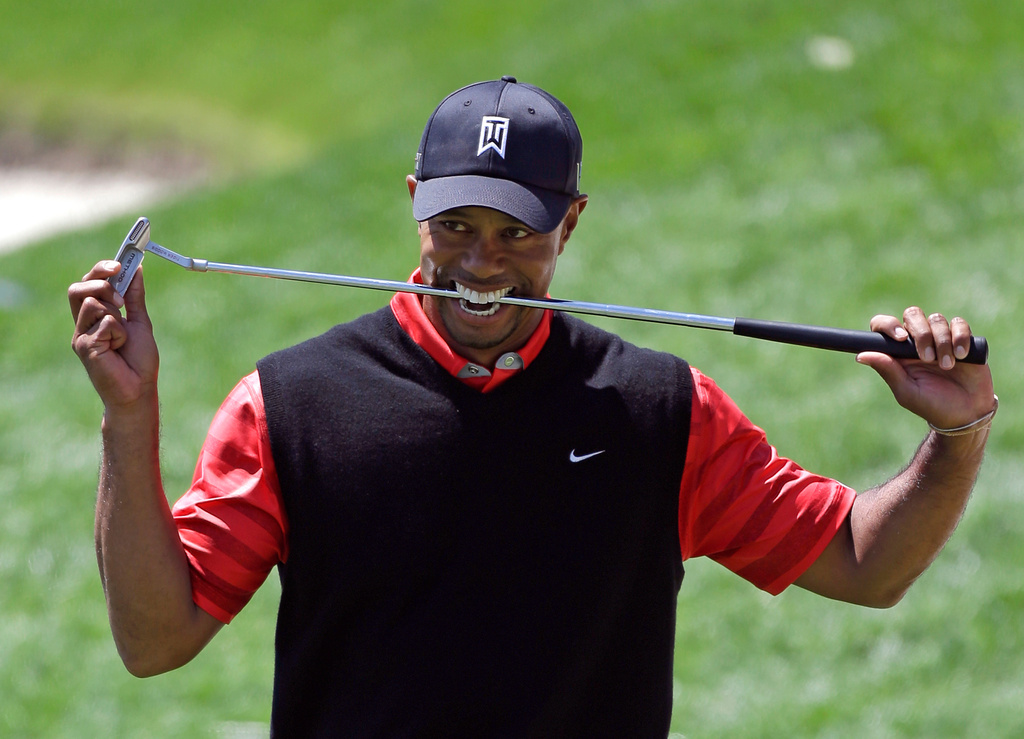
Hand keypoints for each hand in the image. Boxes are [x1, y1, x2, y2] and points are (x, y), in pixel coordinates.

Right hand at [69, 261, 158, 409]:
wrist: (139, 389)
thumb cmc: (138, 360)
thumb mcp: (139, 321)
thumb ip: (134, 296)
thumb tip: (137, 268)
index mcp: (94, 316)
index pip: (88, 283)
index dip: (101, 269)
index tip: (121, 263)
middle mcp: (83, 323)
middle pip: (78, 288)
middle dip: (101, 283)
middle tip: (121, 298)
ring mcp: (80, 334)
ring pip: (92, 302)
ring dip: (115, 314)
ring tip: (122, 336)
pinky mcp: (83, 345)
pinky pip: (103, 323)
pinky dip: (118, 332)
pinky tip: (118, 348)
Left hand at [857, 307, 994, 429]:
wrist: (967, 414)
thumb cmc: (932, 405)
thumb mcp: (907, 391)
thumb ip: (888, 370)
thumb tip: (860, 356)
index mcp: (898, 352)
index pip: (884, 326)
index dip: (888, 325)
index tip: (900, 338)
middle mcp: (916, 341)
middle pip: (912, 315)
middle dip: (920, 333)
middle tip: (927, 358)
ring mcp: (940, 337)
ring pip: (936, 319)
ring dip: (942, 341)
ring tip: (947, 366)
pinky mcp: (962, 339)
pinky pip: (959, 324)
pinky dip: (960, 337)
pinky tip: (962, 356)